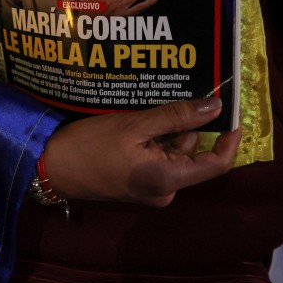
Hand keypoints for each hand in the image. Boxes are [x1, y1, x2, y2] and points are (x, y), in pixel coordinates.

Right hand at [43, 97, 240, 206]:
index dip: (230, 138)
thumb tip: (215, 107)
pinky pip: (159, 156)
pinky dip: (155, 138)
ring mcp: (152, 188)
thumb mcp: (134, 125)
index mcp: (169, 178)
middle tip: (173, 93)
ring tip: (147, 106)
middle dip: (185, 124)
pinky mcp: (139, 182)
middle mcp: (166, 189)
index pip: (217, 163)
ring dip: (167, 128)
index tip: (231, 110)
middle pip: (192, 152)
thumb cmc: (90, 146)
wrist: (51, 167)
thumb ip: (176, 116)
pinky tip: (139, 119)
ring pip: (175, 151)